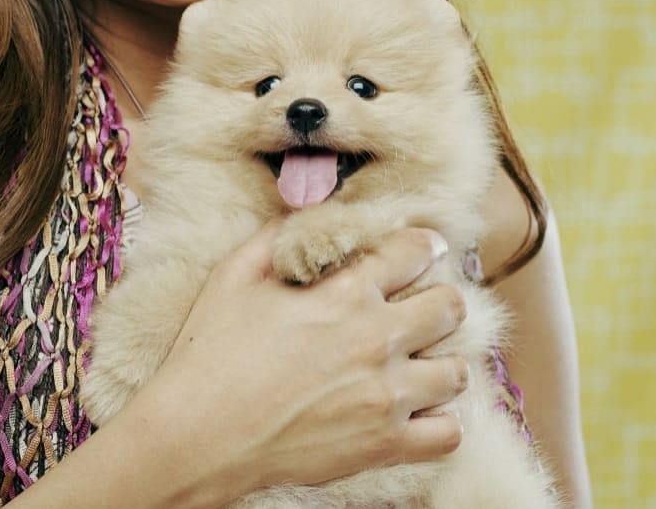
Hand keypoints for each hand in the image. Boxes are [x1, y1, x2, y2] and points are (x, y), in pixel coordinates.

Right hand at [138, 221, 468, 503]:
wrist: (197, 435)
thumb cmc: (210, 354)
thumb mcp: (232, 277)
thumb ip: (274, 237)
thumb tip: (302, 212)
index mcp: (344, 294)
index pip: (414, 252)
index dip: (423, 246)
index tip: (424, 250)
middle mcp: (376, 340)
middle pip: (450, 307)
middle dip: (441, 302)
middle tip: (424, 310)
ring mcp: (384, 396)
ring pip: (457, 372)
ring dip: (442, 364)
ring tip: (420, 367)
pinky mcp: (382, 444)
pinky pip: (447, 434)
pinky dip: (439, 423)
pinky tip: (416, 414)